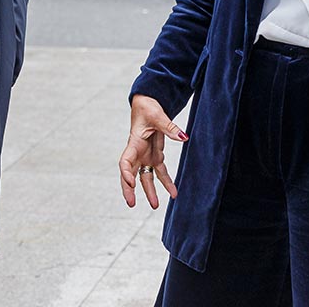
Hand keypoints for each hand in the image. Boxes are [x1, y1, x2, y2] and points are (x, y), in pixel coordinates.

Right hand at [118, 94, 188, 208]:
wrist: (148, 103)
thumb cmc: (148, 107)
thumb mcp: (158, 115)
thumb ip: (169, 127)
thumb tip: (183, 137)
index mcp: (133, 142)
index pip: (125, 161)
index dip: (126, 173)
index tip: (131, 183)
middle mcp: (137, 152)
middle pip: (130, 174)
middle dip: (130, 189)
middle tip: (131, 203)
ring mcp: (145, 155)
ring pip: (145, 177)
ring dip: (149, 191)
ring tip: (155, 206)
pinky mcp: (154, 155)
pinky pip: (160, 172)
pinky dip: (166, 182)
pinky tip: (173, 193)